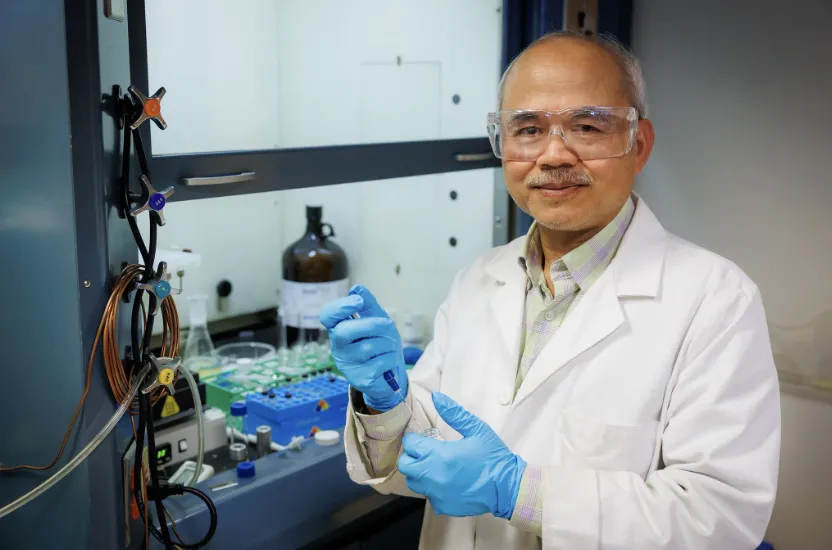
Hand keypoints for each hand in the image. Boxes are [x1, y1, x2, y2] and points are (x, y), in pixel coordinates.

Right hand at [319, 285, 406, 411]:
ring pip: (369, 346)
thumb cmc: (381, 343)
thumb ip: (369, 305)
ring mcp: (347, 365)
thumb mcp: (378, 320)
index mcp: (339, 329)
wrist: (391, 375)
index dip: (340, 307)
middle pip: (345, 331)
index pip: (327, 316)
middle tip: (387, 324)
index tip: (358, 301)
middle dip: (371, 325)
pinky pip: (381, 362)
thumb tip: (357, 288)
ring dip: (388, 344)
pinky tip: (387, 364)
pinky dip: (391, 359)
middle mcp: (338, 347)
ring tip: (387, 349)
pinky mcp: (360, 379)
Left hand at [397, 392, 525, 518]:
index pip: (410, 444)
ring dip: (419, 473)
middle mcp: (432, 475)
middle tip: (425, 452)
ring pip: (413, 482)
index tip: (424, 439)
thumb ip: (454, 413)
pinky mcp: (442, 506)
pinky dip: (432, 488)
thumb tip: (436, 397)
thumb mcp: (476, 429)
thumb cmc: (493, 456)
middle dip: (412, 456)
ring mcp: (436, 493)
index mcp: (439, 454)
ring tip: (434, 467)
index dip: (415, 439)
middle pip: (405, 465)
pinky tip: (446, 482)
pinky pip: (428, 496)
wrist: (507, 487)